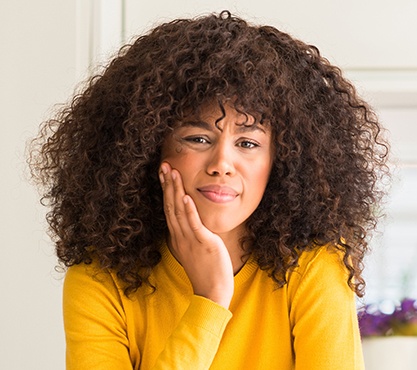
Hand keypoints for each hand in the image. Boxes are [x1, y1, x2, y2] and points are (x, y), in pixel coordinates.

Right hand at [159, 162, 233, 308]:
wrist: (212, 293)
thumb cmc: (206, 271)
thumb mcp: (194, 250)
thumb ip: (191, 234)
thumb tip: (192, 222)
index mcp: (178, 237)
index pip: (169, 209)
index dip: (166, 190)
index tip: (164, 174)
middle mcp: (181, 236)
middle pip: (170, 206)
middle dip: (167, 184)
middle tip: (164, 165)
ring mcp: (190, 239)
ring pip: (179, 211)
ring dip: (175, 190)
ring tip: (172, 172)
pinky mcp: (203, 243)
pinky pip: (193, 224)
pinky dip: (188, 209)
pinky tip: (185, 196)